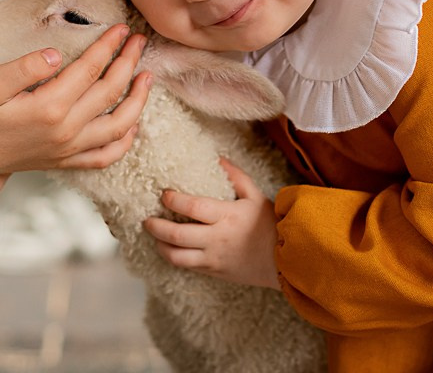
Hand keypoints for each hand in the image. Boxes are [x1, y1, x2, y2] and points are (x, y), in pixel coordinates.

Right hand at [0, 24, 150, 185]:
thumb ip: (23, 67)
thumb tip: (54, 54)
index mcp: (49, 107)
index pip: (90, 70)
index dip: (108, 46)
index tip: (121, 28)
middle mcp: (66, 130)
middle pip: (110, 93)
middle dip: (128, 63)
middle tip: (139, 40)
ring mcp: (69, 149)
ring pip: (119, 126)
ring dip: (138, 100)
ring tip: (147, 76)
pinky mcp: (67, 161)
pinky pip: (107, 155)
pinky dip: (125, 140)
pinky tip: (132, 124)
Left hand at [143, 158, 280, 289]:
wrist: (285, 261)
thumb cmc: (270, 225)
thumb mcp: (256, 196)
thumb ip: (236, 177)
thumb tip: (218, 159)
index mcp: (227, 216)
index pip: (192, 208)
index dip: (173, 201)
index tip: (164, 194)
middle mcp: (217, 239)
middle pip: (177, 235)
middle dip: (156, 227)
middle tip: (147, 219)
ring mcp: (214, 259)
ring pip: (177, 257)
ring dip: (161, 246)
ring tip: (154, 237)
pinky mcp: (214, 272)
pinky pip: (188, 267)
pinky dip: (174, 258)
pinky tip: (170, 249)